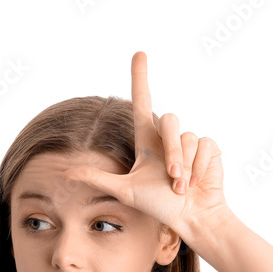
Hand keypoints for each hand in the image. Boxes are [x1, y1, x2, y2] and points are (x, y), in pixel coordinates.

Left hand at [62, 51, 231, 249]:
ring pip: (186, 136)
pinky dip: (199, 167)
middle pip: (168, 121)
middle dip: (172, 153)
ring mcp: (189, 142)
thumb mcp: (125, 190)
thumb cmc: (158, 206)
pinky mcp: (208, 148)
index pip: (142, 103)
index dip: (140, 78)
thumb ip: (97, 178)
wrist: (190, 217)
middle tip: (172, 178)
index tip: (139, 53)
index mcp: (148, 142)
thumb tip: (64, 172)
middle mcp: (167, 138)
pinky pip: (203, 145)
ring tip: (183, 186)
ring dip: (185, 165)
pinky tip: (197, 182)